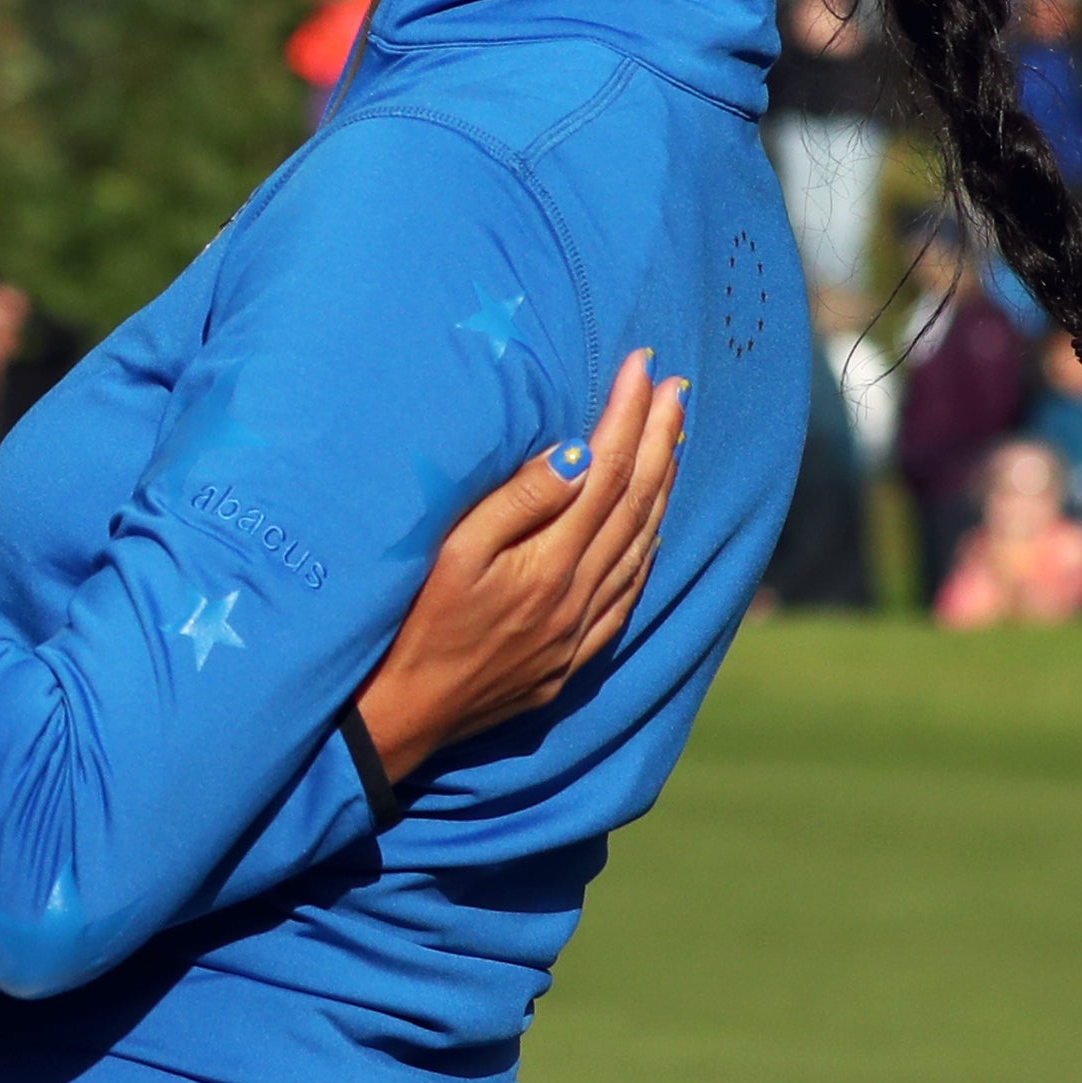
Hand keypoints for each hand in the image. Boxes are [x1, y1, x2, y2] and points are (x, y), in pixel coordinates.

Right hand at [349, 352, 689, 785]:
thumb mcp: (453, 552)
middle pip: (634, 504)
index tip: (642, 367)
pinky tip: (655, 531)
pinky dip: (647, 553)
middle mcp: (577, 595)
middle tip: (676, 389)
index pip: (604, 472)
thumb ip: (516, 502)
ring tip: (674, 440)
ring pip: (640, 547)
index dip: (626, 415)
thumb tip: (575, 455)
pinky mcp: (573, 658)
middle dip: (657, 439)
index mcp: (549, 562)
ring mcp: (580, 630)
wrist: (405, 715)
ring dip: (662, 488)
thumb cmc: (413, 623)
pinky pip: (629, 596)